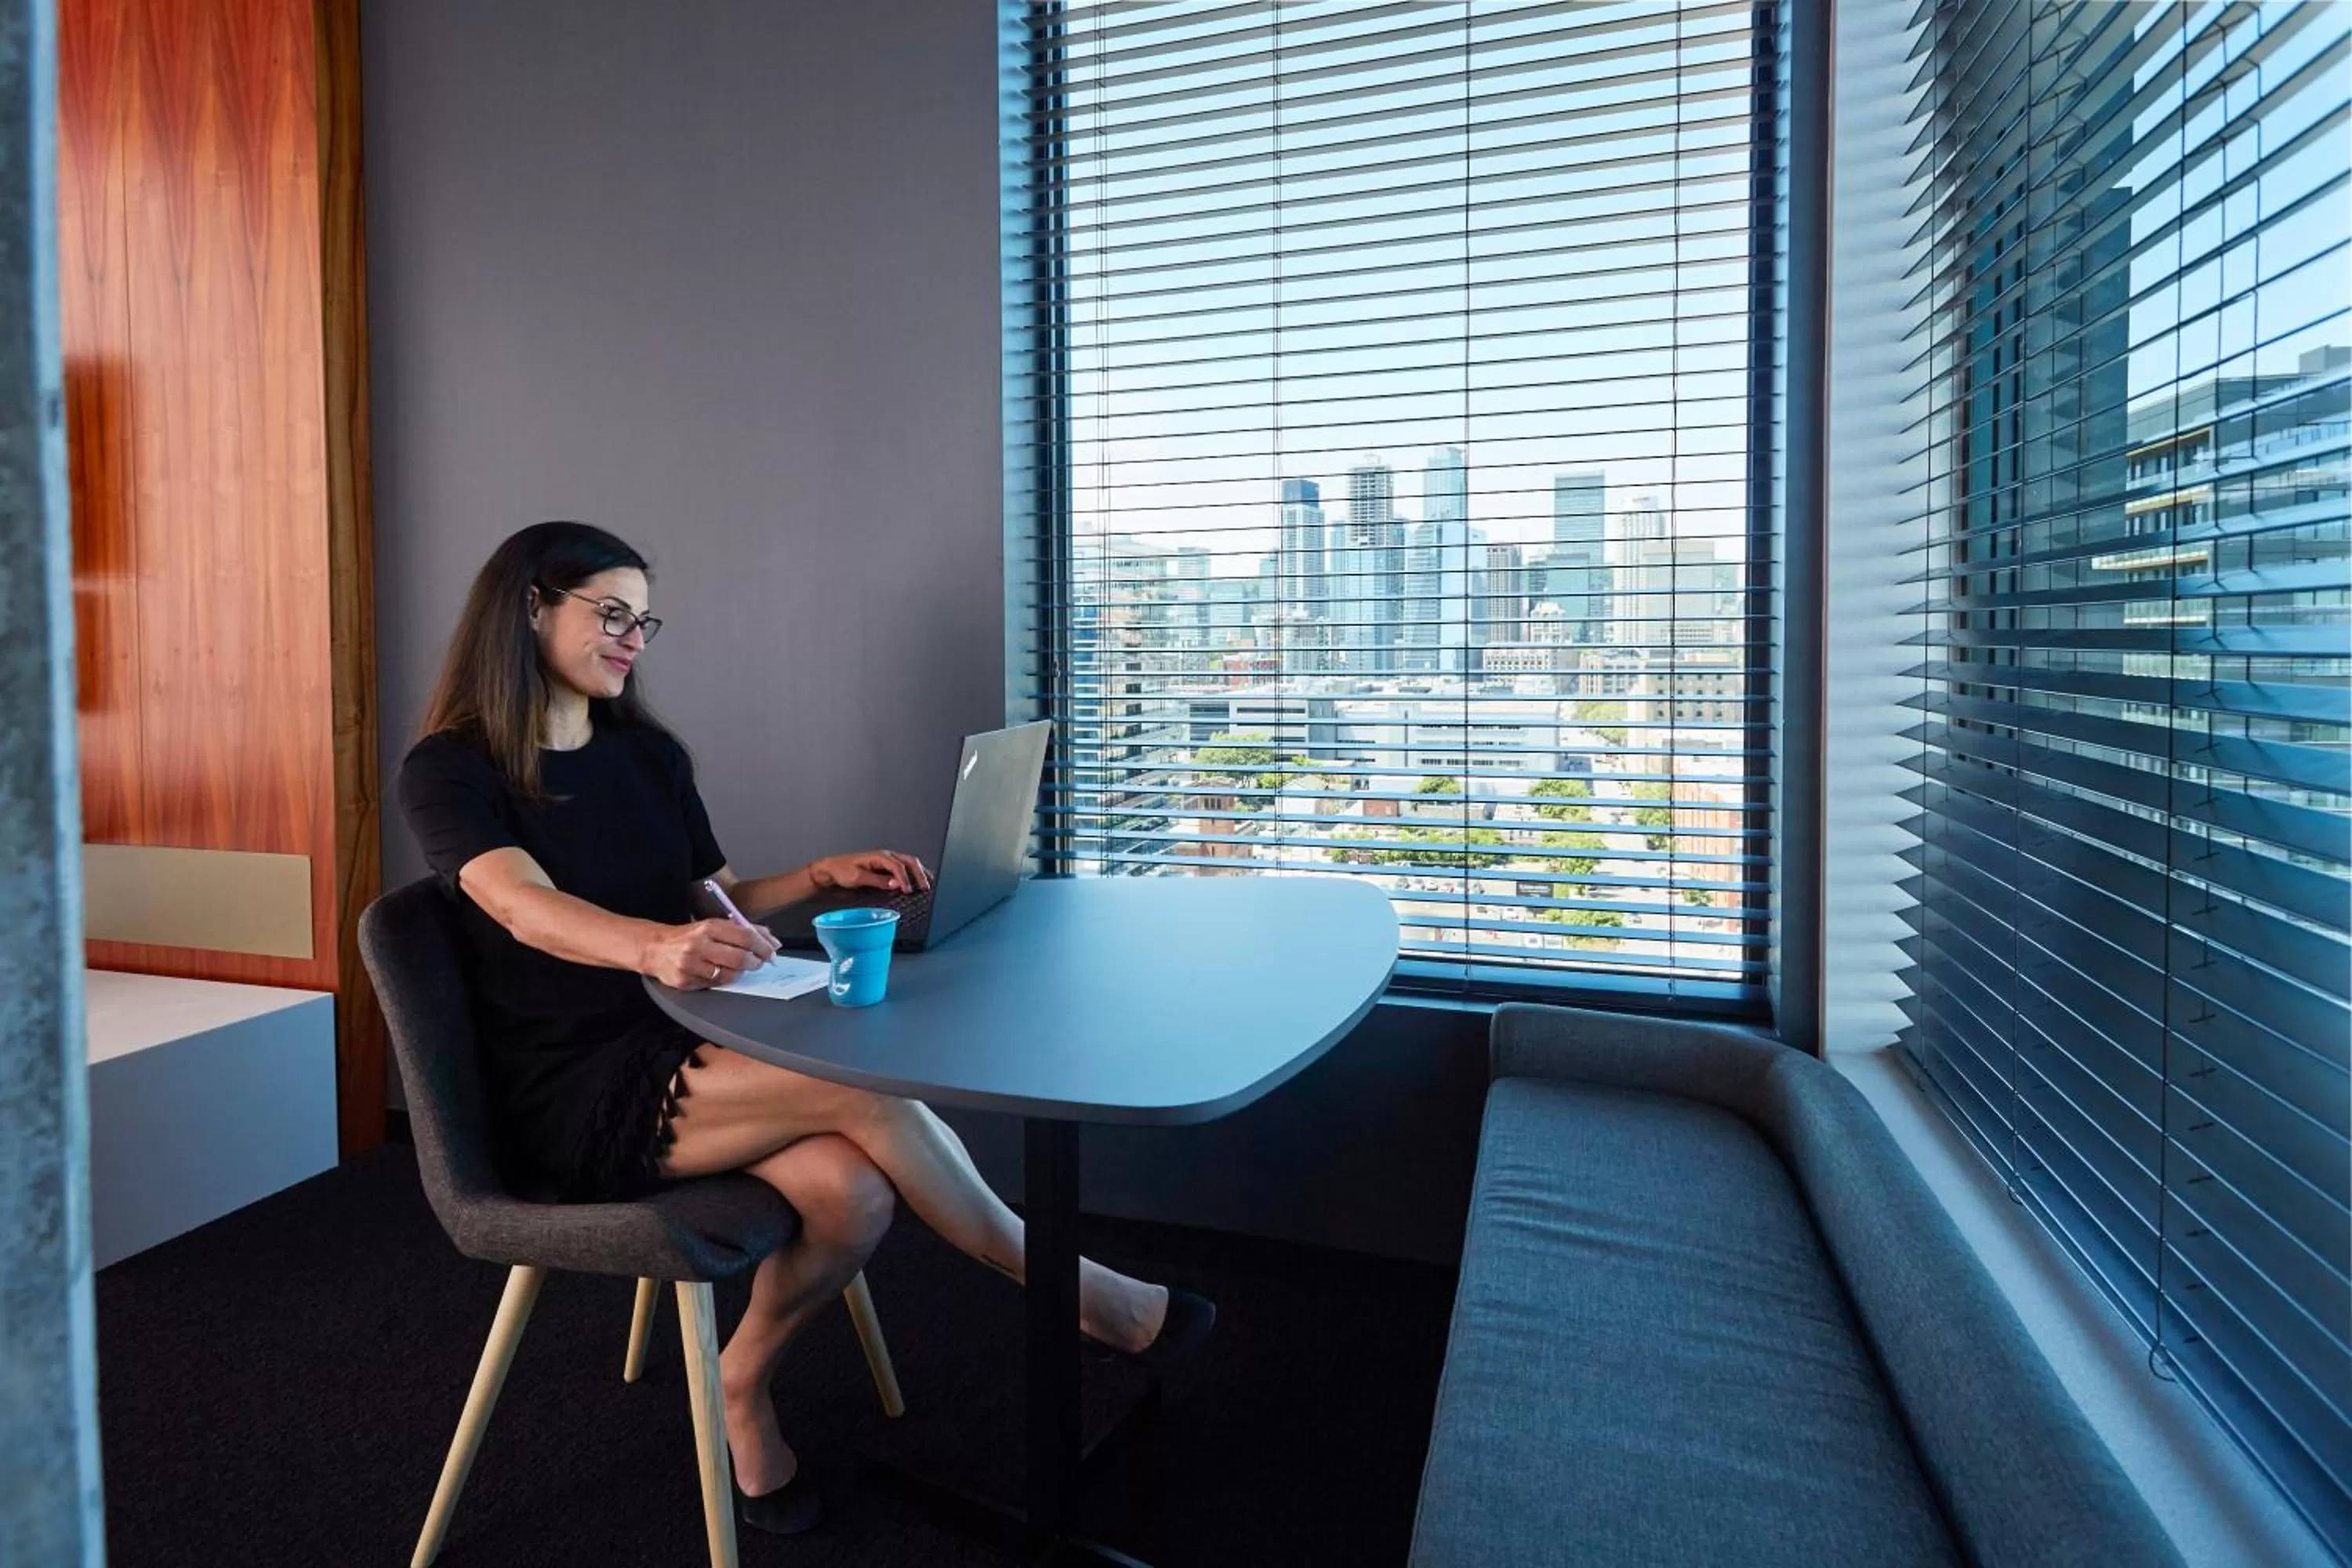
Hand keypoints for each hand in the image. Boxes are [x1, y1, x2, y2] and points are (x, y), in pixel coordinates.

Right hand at [642, 917, 777, 989]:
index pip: (745, 937)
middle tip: (760, 962)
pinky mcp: (685, 982)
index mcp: (708, 927)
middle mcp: (699, 945)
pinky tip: (721, 972)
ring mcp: (690, 965)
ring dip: (741, 972)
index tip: (773, 951)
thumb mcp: (713, 926)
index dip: (764, 946)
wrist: (655, 948)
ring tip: (740, 967)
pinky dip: (723, 979)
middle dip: (756, 962)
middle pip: (740, 958)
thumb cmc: (689, 936)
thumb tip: (771, 939)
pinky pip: (715, 985)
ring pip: (729, 975)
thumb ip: (742, 930)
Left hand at [809, 849, 932, 894]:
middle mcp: (885, 857)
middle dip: (919, 874)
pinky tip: (917, 882)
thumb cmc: (841, 872)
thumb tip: (895, 884)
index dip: (905, 879)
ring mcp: (886, 861)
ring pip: (909, 863)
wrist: (831, 871)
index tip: (908, 891)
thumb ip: (878, 881)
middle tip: (925, 888)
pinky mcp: (885, 869)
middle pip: (909, 861)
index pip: (898, 866)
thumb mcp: (858, 878)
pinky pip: (903, 868)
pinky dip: (913, 875)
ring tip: (927, 884)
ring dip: (919, 873)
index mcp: (879, 856)